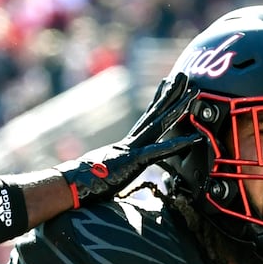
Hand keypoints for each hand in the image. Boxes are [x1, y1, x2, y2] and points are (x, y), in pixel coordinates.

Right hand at [54, 72, 200, 205]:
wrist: (68, 187)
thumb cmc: (80, 187)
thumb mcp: (100, 179)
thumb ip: (109, 175)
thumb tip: (106, 179)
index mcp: (123, 148)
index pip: (144, 121)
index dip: (157, 103)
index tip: (166, 85)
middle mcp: (129, 143)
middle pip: (154, 115)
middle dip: (171, 94)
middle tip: (185, 76)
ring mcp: (132, 150)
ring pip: (159, 125)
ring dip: (178, 108)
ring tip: (194, 91)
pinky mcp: (133, 162)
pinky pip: (159, 152)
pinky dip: (177, 144)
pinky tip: (194, 137)